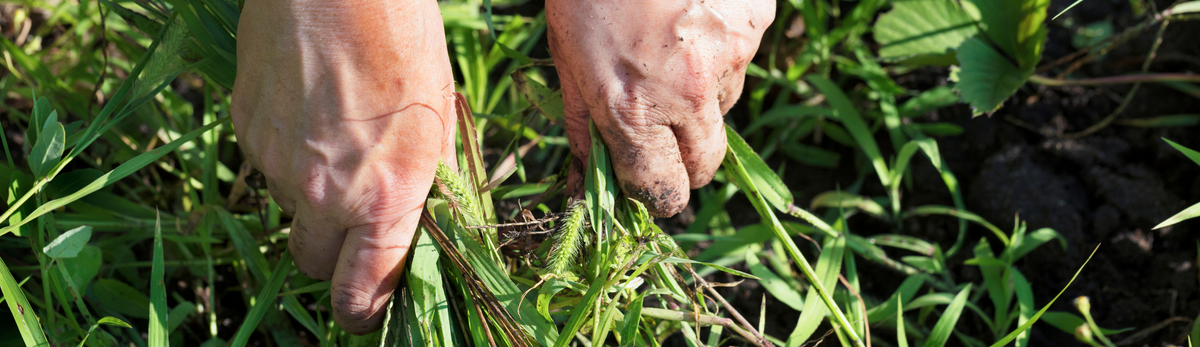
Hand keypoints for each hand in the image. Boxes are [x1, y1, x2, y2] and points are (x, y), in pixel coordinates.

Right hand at [231, 0, 454, 333]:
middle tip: (355, 226)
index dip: (365, 313)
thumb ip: (422, 187)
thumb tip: (414, 230)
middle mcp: (326, 195)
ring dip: (312, 198)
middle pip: (314, 266)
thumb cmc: (404, 42)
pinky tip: (311, 112)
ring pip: (290, 211)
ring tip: (339, 139)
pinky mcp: (246, 133)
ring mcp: (277, 166)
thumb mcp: (440, 121)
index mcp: (386, 198)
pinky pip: (266, 168)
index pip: (361, 295)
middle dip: (334, 259)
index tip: (369, 310)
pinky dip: (287, 157)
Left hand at [547, 0, 773, 216]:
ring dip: (700, 95)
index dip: (655, 194)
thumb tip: (584, 183)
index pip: (663, 192)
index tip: (647, 183)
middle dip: (684, 159)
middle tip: (660, 126)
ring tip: (667, 46)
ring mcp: (731, 56)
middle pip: (705, 166)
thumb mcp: (566, 56)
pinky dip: (719, 47)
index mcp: (633, 110)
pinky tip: (689, 14)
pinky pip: (741, 56)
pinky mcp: (756, 21)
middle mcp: (689, 93)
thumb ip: (583, 124)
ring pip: (723, 106)